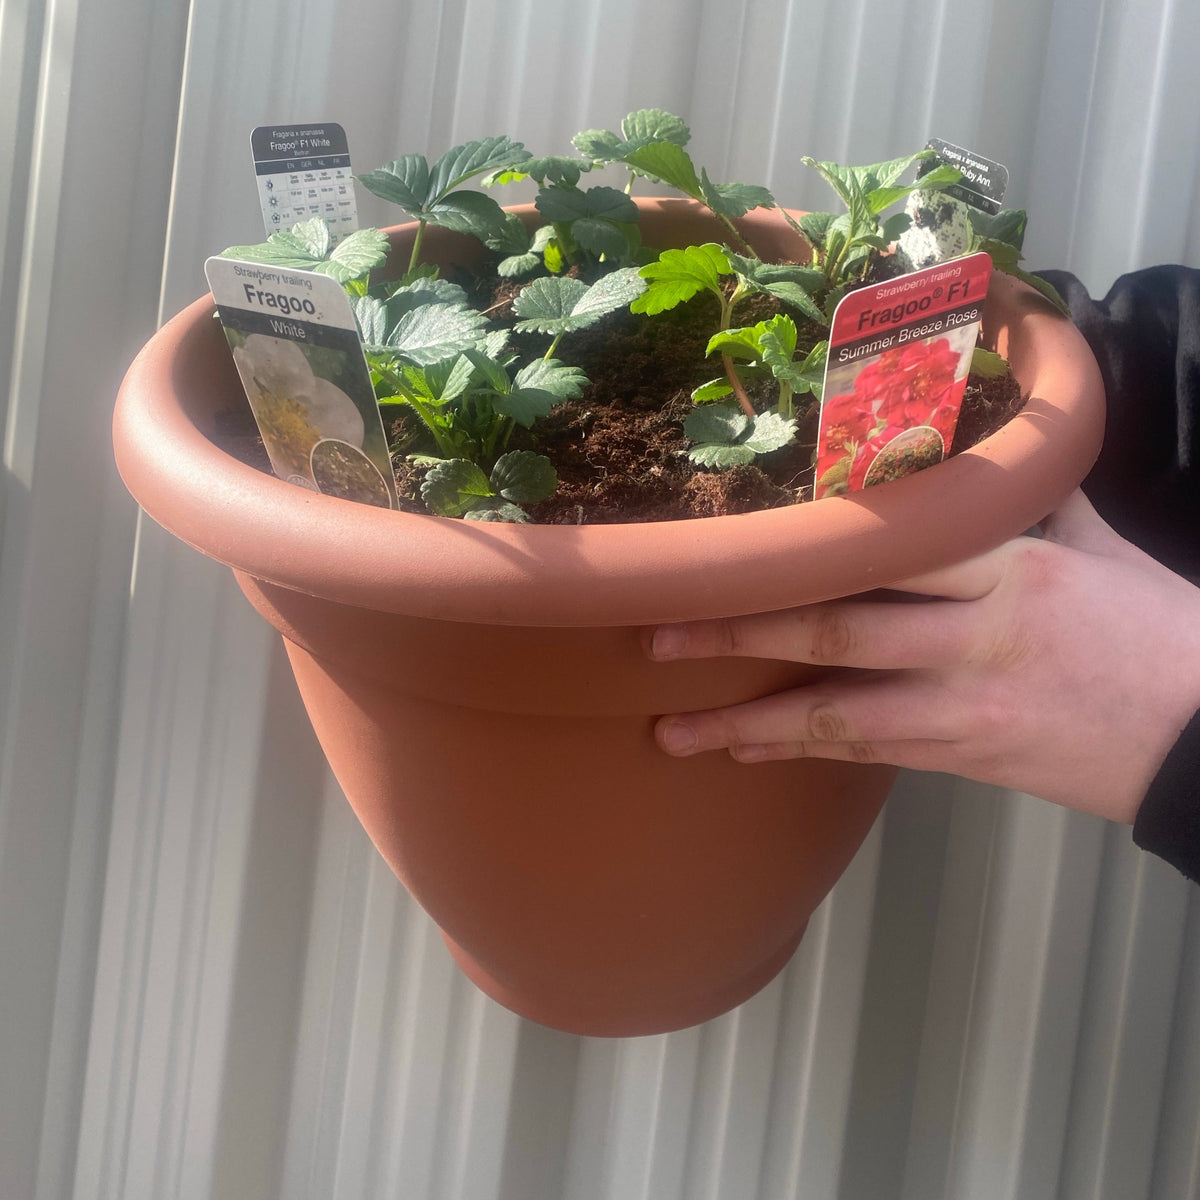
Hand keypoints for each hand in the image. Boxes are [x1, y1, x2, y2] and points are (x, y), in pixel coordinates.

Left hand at [647, 490, 1199, 822]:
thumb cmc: (1155, 626)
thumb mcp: (1093, 544)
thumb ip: (1020, 506)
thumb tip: (966, 459)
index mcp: (1006, 564)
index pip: (883, 548)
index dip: (798, 552)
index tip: (728, 548)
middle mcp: (974, 632)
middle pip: (834, 629)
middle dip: (738, 634)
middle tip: (654, 634)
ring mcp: (964, 704)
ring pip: (836, 713)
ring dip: (745, 724)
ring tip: (669, 730)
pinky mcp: (965, 760)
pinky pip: (865, 756)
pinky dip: (798, 754)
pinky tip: (743, 756)